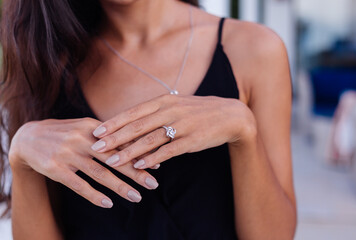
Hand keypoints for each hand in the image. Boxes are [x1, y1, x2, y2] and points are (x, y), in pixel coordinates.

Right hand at [9, 118, 158, 207]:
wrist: (29, 137)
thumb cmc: (66, 133)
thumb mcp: (86, 128)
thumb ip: (108, 136)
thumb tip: (135, 146)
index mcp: (93, 127)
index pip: (121, 142)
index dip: (140, 153)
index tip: (157, 164)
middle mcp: (82, 139)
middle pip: (114, 158)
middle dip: (136, 172)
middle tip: (153, 184)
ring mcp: (68, 154)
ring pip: (99, 173)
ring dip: (120, 187)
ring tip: (136, 197)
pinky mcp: (56, 168)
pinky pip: (78, 185)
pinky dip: (94, 195)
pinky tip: (108, 204)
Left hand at [90, 94, 255, 168]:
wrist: (229, 115)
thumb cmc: (198, 111)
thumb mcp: (176, 105)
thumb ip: (154, 112)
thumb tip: (129, 123)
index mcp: (164, 100)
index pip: (133, 112)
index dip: (113, 123)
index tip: (95, 132)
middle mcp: (170, 110)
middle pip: (137, 126)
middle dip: (114, 138)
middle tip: (96, 148)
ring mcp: (181, 125)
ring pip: (149, 139)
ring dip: (129, 151)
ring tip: (112, 161)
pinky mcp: (191, 140)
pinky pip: (168, 150)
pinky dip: (153, 158)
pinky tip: (139, 165)